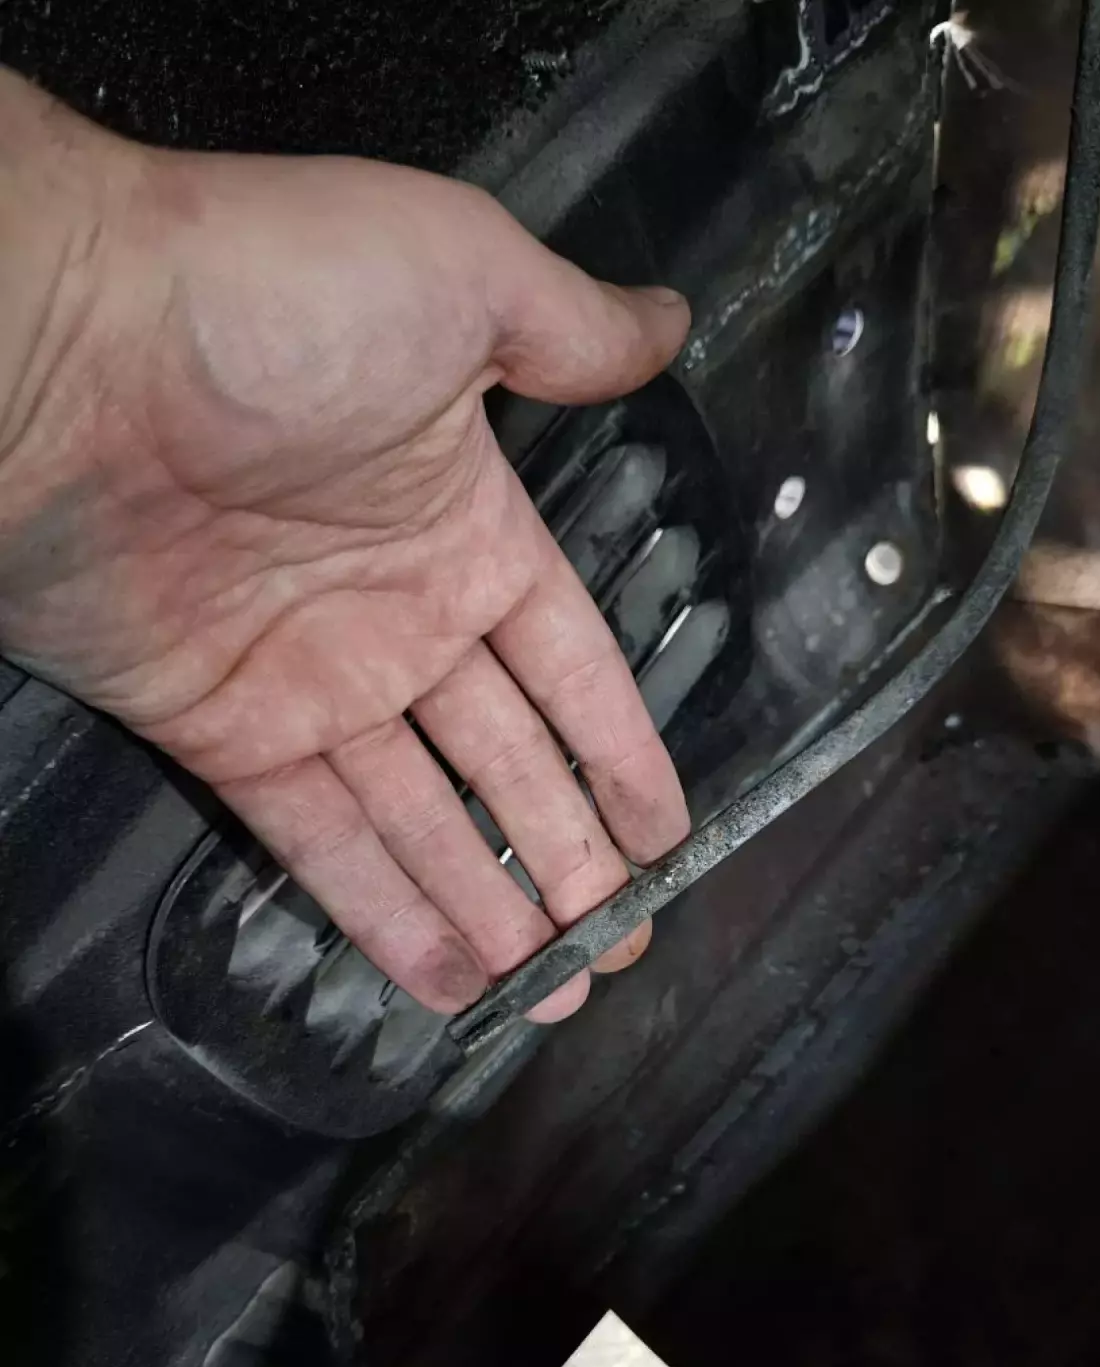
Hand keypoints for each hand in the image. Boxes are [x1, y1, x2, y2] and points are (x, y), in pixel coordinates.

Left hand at [0, 75, 691, 1020]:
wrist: (57, 346)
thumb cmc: (269, 299)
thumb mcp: (456, 274)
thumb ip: (567, 326)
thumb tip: (669, 322)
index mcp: (468, 528)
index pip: (572, 668)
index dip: (621, 755)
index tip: (667, 836)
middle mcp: (400, 618)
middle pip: (507, 764)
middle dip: (570, 856)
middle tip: (624, 942)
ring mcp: (314, 684)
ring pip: (424, 821)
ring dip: (494, 906)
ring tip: (558, 990)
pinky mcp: (226, 733)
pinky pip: (322, 841)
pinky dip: (386, 914)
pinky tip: (453, 983)